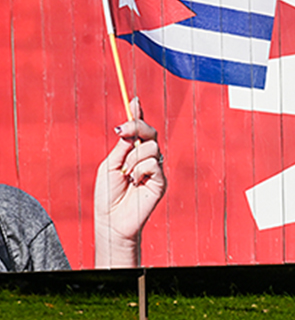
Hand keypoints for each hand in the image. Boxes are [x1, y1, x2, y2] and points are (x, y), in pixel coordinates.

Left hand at [94, 98, 165, 267]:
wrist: (112, 220)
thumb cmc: (107, 196)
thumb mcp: (109, 165)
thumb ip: (122, 147)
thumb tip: (128, 128)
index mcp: (132, 153)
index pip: (139, 130)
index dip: (137, 114)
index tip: (134, 99)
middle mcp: (147, 159)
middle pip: (150, 132)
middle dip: (136, 126)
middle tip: (122, 130)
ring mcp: (156, 170)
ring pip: (151, 147)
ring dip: (133, 158)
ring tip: (127, 174)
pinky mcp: (162, 181)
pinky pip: (153, 164)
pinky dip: (140, 170)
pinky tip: (135, 182)